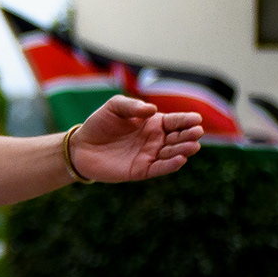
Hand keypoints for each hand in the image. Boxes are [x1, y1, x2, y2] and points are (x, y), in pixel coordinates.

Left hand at [72, 95, 202, 181]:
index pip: (176, 121)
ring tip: (192, 146)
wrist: (81, 147)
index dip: (187, 120)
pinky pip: (160, 168)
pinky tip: (180, 160)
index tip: (196, 119)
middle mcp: (156, 139)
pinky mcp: (142, 170)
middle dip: (190, 135)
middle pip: (179, 137)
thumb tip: (152, 110)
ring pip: (173, 153)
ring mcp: (150, 155)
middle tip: (196, 133)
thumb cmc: (100, 124)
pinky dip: (171, 165)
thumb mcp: (114, 107)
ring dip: (184, 150)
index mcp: (154, 123)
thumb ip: (133, 106)